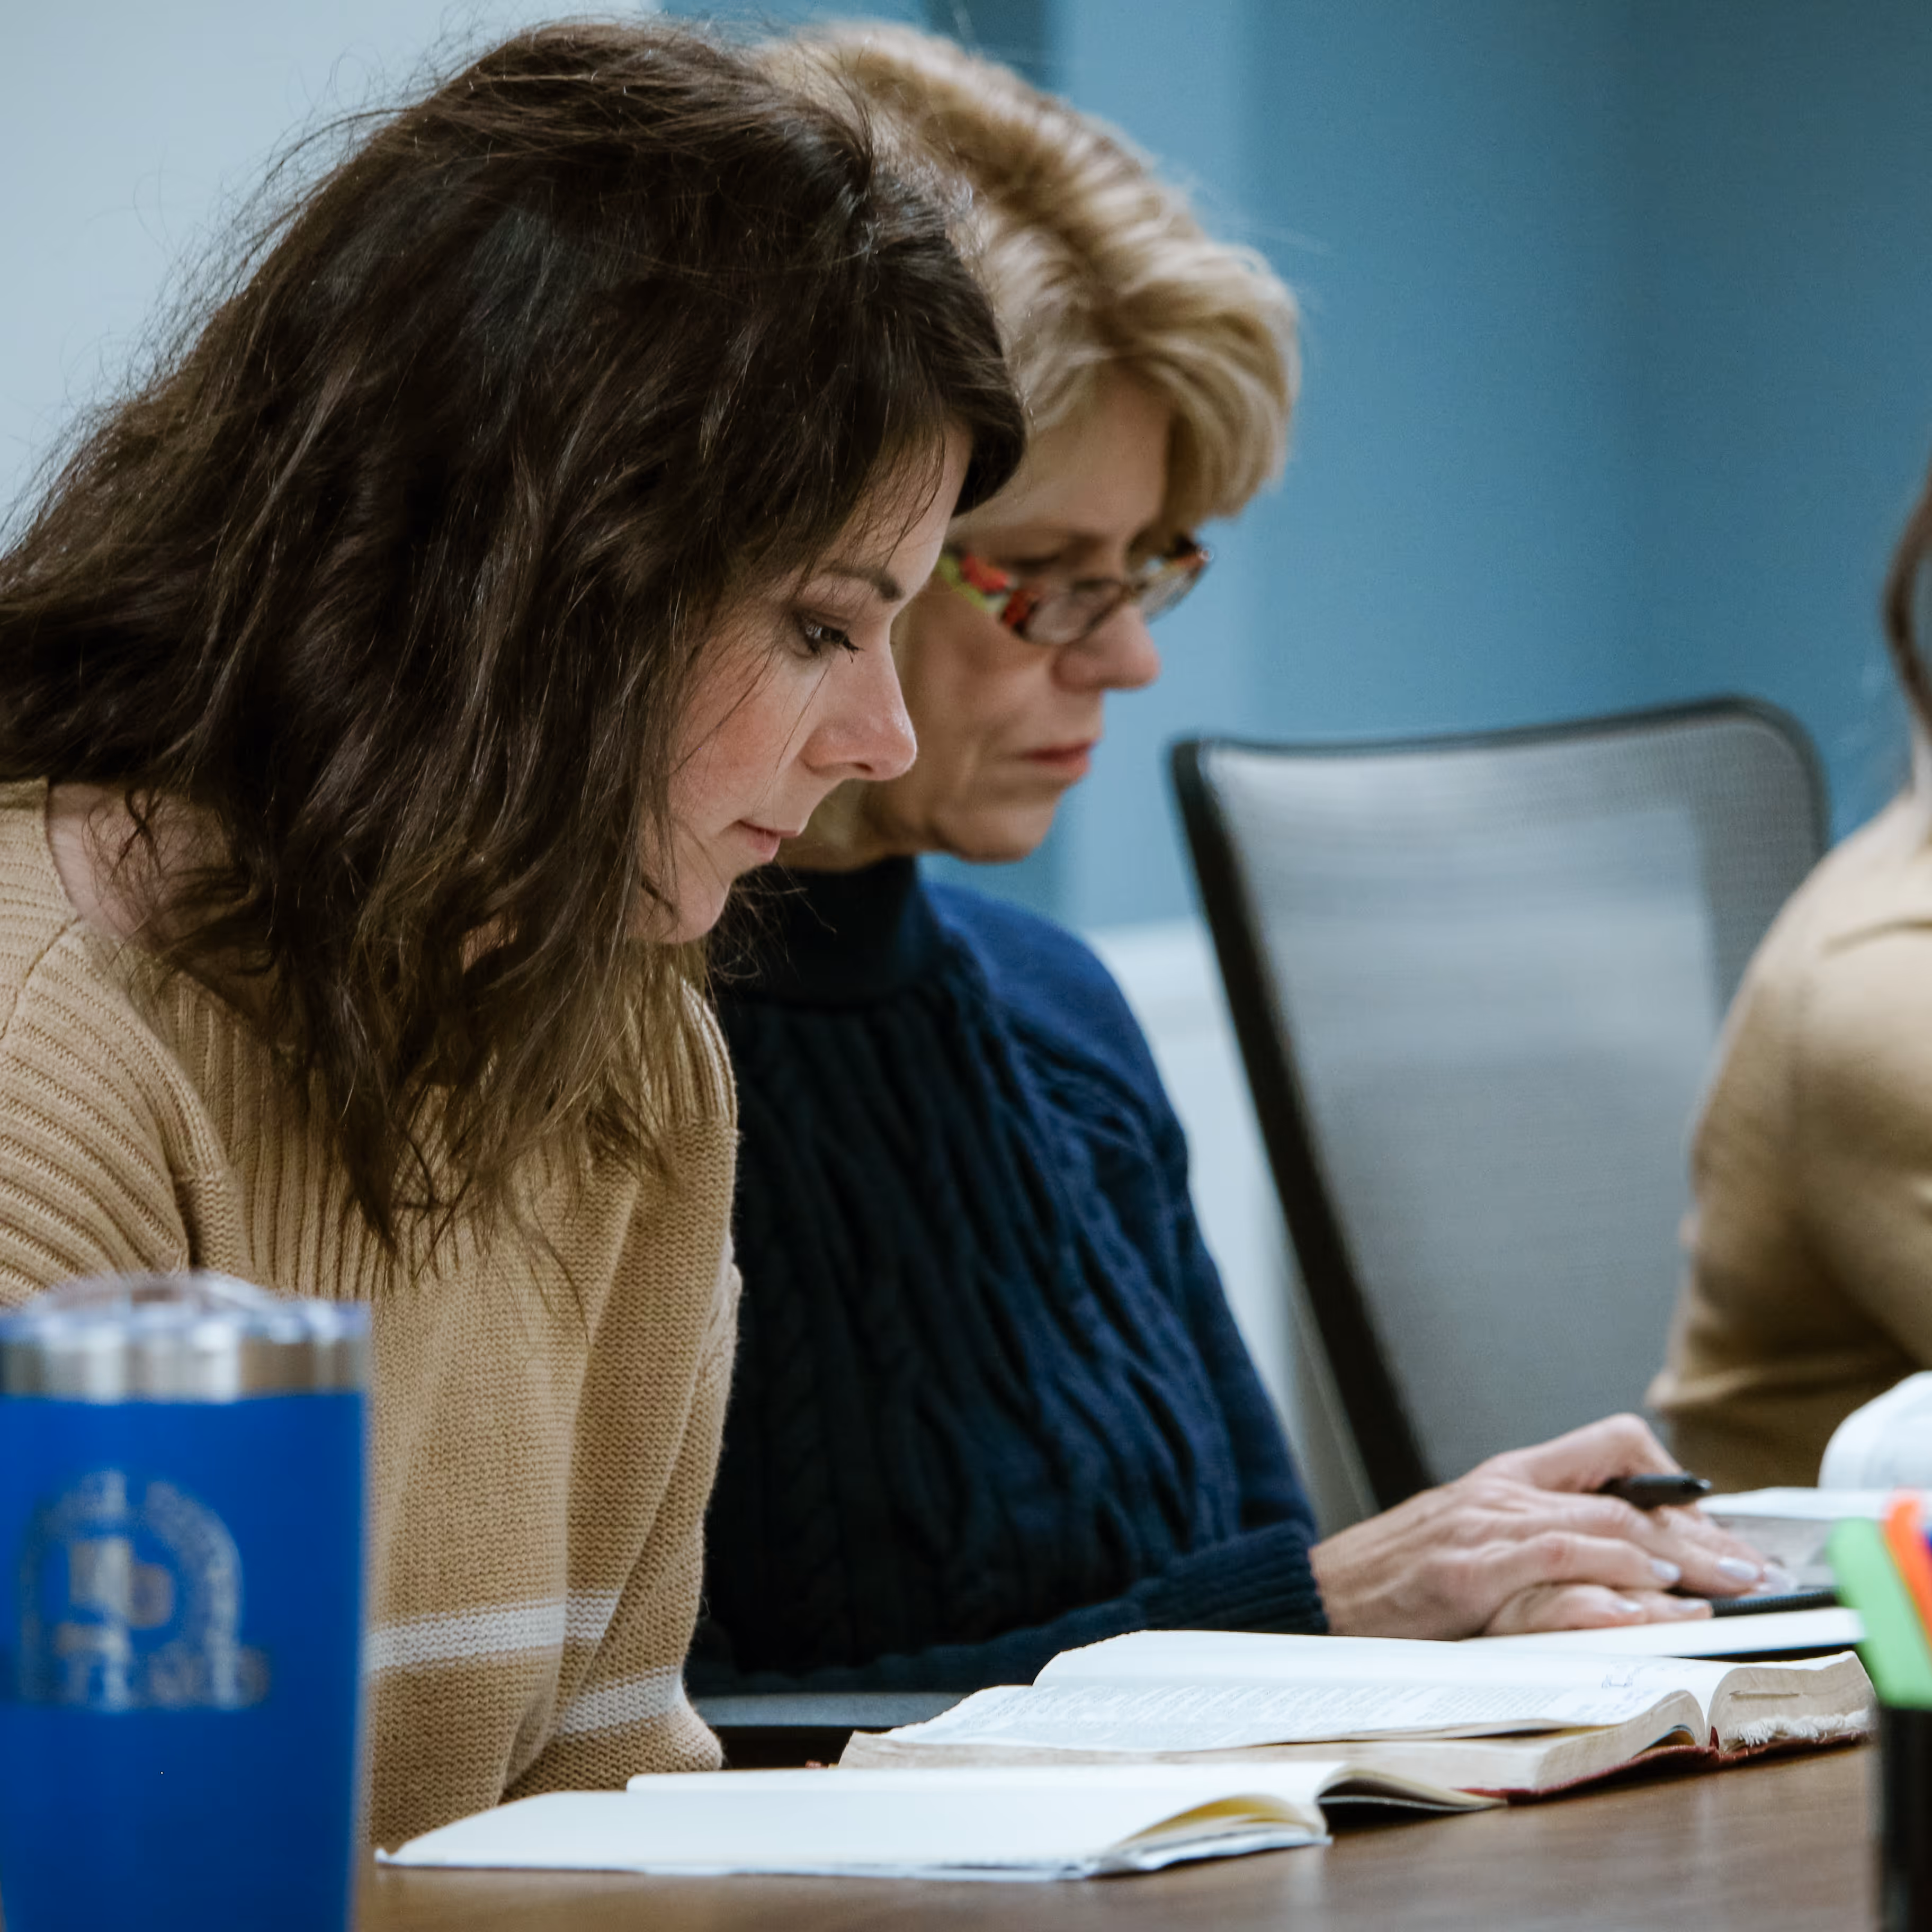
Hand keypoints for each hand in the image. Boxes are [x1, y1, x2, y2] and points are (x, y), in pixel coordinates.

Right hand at [1309, 1413, 1775, 1639]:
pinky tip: (1655, 1585)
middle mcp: (1502, 1490)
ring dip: (1682, 1551)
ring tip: (1730, 1580)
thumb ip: (1530, 1540)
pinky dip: (1616, 1566)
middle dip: (1702, 1528)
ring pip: (1606, 1518)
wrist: (1313, 1596)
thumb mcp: (1467, 1542)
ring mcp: (1484, 1525)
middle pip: (1626, 1489)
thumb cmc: (1389, 1581)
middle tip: (1753, 1563)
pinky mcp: (1469, 1568)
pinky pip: (1561, 1557)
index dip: (1672, 1478)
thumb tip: (1608, 1560)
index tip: (1715, 1522)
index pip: (1609, 1445)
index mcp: (1504, 1478)